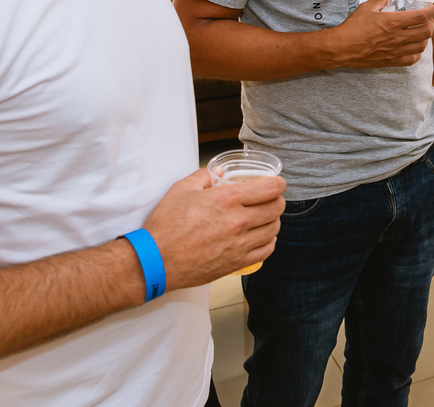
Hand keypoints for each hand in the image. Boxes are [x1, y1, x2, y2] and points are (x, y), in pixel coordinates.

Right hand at [142, 169, 285, 290]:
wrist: (155, 260)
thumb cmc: (166, 225)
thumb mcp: (181, 190)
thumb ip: (205, 176)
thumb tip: (221, 172)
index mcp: (227, 200)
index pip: (269, 188)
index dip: (278, 183)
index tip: (277, 183)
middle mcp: (238, 222)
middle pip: (276, 208)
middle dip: (276, 200)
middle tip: (270, 199)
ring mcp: (239, 244)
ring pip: (274, 229)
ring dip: (273, 220)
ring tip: (264, 217)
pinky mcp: (236, 262)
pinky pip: (266, 251)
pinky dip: (269, 241)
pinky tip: (261, 236)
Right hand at [329, 0, 433, 68]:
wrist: (342, 48)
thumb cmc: (353, 27)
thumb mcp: (367, 7)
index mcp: (393, 22)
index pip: (421, 17)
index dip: (432, 11)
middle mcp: (397, 37)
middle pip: (426, 32)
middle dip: (431, 24)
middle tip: (428, 20)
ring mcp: (396, 51)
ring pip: (422, 46)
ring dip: (425, 38)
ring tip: (422, 33)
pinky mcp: (391, 61)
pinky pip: (412, 59)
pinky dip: (417, 53)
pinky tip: (415, 48)